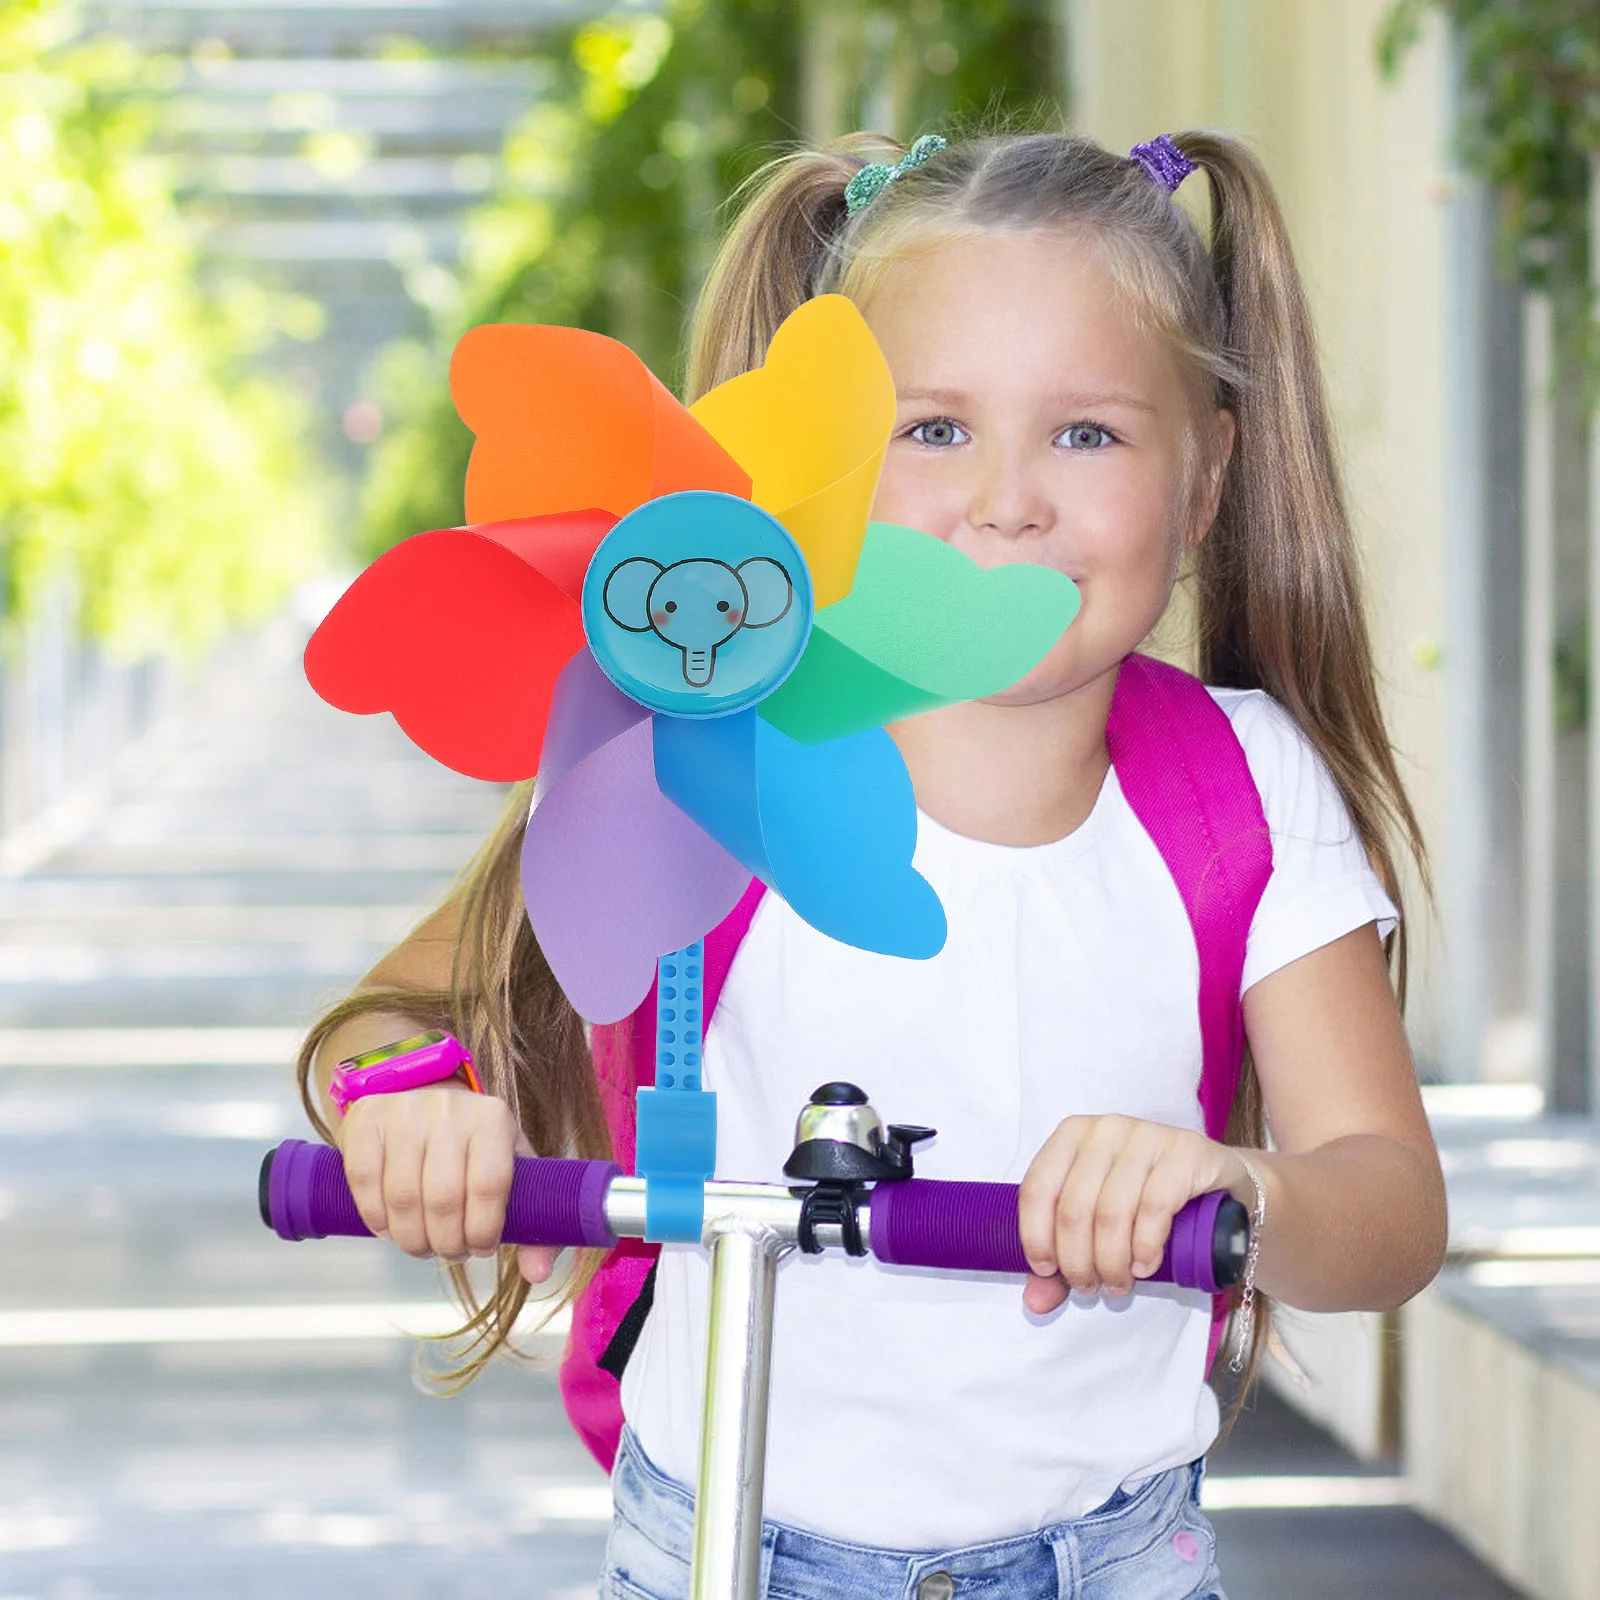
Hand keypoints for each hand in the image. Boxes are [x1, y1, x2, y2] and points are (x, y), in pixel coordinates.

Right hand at [336, 1082, 556, 1285]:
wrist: (424, 1094)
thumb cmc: (474, 1146)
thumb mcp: (513, 1170)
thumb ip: (534, 1224)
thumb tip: (538, 1273)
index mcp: (493, 1119)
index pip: (489, 1187)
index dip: (483, 1231)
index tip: (480, 1248)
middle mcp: (449, 1110)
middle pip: (443, 1200)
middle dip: (446, 1243)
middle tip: (449, 1251)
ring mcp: (404, 1112)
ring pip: (402, 1198)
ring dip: (410, 1239)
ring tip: (421, 1244)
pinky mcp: (365, 1120)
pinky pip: (365, 1183)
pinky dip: (376, 1219)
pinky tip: (389, 1228)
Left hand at [1017, 1114, 1249, 1313]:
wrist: (1218, 1186)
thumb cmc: (1145, 1203)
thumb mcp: (1098, 1225)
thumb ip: (1063, 1260)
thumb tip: (1035, 1301)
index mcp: (1072, 1135)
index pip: (1038, 1187)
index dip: (1036, 1235)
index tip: (1047, 1272)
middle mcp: (1106, 1129)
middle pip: (1074, 1206)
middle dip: (1078, 1260)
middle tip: (1090, 1288)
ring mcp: (1146, 1135)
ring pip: (1112, 1211)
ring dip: (1111, 1261)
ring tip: (1117, 1284)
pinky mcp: (1185, 1151)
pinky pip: (1154, 1206)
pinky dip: (1145, 1245)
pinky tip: (1145, 1266)